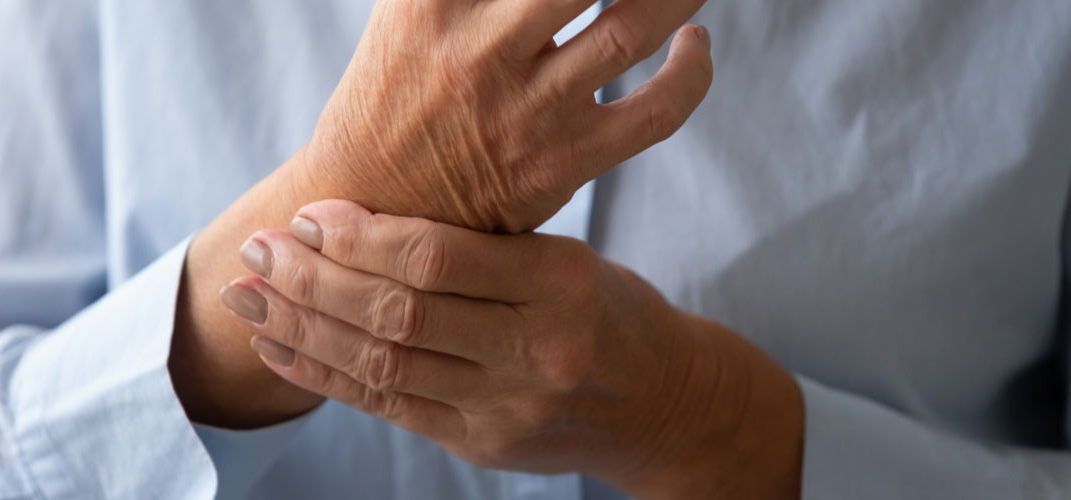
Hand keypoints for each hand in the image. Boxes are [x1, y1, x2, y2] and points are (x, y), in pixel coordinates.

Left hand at [172, 0, 713, 426]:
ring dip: (303, 327)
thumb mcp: (567, 259)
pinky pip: (389, 407)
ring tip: (247, 297)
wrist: (661, 402)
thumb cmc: (606, 312)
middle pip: (399, 313)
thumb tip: (359, 220)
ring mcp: (508, 407)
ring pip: (382, 363)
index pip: (438, 256)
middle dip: (314, 279)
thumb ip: (480, 247)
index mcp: (561, 282)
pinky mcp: (483, 444)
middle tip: (259, 249)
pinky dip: (324, 376)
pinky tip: (279, 348)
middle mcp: (536, 349)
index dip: (360, 235)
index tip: (309, 214)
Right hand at [302, 0, 712, 231]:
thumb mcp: (411, 11)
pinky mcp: (564, 161)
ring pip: (633, 27)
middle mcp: (481, 51)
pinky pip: (657, 111)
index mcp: (433, 1)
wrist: (375, 207)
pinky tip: (695, 41)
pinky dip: (694, 71)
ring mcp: (527, 110)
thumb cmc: (397, 92)